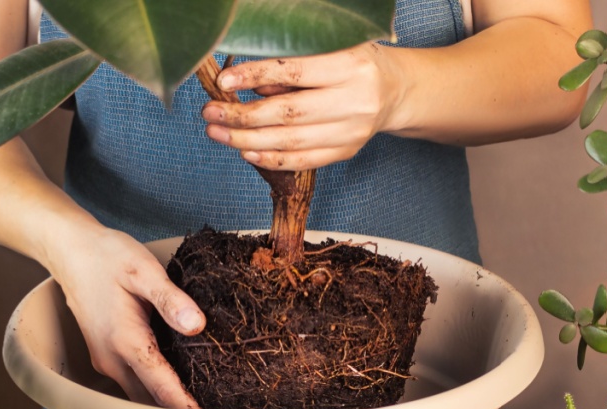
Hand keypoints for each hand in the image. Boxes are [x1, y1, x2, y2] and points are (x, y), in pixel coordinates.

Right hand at [41, 227, 205, 408]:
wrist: (68, 252)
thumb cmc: (106, 257)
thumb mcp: (142, 269)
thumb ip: (170, 299)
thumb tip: (197, 325)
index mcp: (126, 341)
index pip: (161, 388)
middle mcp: (113, 360)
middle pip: (150, 401)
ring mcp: (106, 361)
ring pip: (140, 396)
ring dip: (166, 405)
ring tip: (202, 407)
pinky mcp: (105, 357)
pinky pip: (133, 383)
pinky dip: (154, 391)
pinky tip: (178, 383)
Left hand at [202, 43, 405, 170]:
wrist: (395, 91)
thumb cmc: (355, 63)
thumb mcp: (330, 49)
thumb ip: (292, 64)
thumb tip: (247, 82)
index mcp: (350, 66)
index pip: (295, 72)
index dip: (256, 77)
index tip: (225, 82)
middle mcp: (355, 101)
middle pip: (289, 113)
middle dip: (243, 116)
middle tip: (210, 113)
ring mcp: (352, 131)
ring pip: (291, 142)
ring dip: (247, 139)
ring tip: (218, 132)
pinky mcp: (346, 152)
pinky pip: (303, 160)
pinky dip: (271, 159)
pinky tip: (245, 151)